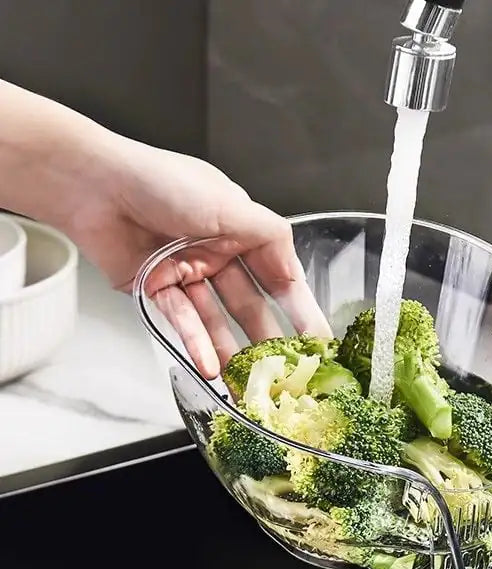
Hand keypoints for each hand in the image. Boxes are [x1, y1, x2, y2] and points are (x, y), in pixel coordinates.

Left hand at [61, 139, 330, 378]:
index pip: (280, 278)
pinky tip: (211, 367)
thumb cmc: (160, 180)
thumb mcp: (230, 204)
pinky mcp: (156, 289)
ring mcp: (187, 273)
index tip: (317, 342)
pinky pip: (183, 321)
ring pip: (217, 321)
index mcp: (241, 230)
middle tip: (286, 372)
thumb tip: (297, 269)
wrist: (93, 184)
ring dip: (232, 351)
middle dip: (269, 340)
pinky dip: (196, 344)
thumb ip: (270, 236)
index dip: (300, 310)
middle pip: (251, 305)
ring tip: (248, 382)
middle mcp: (217, 253)